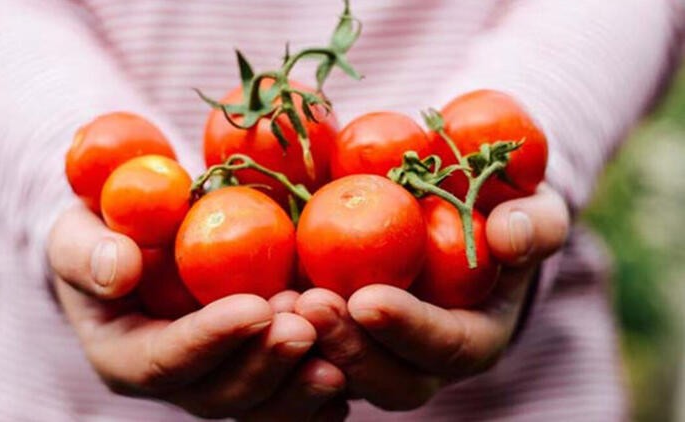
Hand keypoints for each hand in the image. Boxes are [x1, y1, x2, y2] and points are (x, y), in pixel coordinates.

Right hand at [48, 204, 347, 420]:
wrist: (135, 243)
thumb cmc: (101, 232)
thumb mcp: (77, 232)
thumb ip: (87, 252)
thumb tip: (119, 270)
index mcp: (125, 355)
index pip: (166, 360)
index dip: (210, 339)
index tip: (255, 308)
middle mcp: (176, 379)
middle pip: (220, 392)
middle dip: (266, 365)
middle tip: (306, 326)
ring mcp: (217, 378)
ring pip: (260, 404)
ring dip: (300, 384)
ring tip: (340, 355)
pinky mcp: (252, 368)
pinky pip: (288, 397)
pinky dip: (319, 393)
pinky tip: (351, 369)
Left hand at [294, 184, 568, 409]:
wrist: (460, 218)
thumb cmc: (502, 213)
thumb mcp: (533, 210)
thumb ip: (536, 224)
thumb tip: (510, 234)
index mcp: (475, 338)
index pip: (445, 348)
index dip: (408, 330)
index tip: (367, 300)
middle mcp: (425, 361)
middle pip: (388, 380)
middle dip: (348, 347)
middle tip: (309, 304)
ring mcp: (381, 354)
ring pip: (341, 374)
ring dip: (309, 345)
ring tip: (276, 303)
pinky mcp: (345, 336)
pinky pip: (313, 351)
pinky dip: (285, 332)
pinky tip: (260, 298)